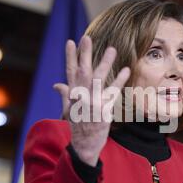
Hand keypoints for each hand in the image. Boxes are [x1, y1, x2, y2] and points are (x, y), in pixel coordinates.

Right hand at [53, 36, 129, 165]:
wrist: (84, 145)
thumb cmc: (78, 126)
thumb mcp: (68, 110)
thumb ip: (65, 94)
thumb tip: (56, 84)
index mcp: (72, 95)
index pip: (70, 71)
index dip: (70, 56)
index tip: (70, 41)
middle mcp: (81, 96)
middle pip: (83, 71)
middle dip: (85, 54)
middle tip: (87, 38)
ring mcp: (92, 102)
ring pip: (98, 78)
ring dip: (105, 63)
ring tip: (112, 49)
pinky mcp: (103, 109)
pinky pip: (112, 92)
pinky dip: (119, 80)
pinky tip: (126, 70)